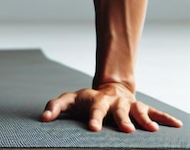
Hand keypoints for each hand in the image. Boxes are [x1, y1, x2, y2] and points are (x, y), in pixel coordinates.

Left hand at [41, 83, 183, 132]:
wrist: (108, 88)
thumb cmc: (85, 100)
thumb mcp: (69, 101)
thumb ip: (55, 107)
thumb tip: (43, 119)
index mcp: (94, 100)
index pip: (92, 108)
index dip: (93, 118)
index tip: (92, 129)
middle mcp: (112, 101)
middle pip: (116, 110)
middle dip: (121, 120)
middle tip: (125, 131)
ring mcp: (127, 104)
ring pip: (136, 110)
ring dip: (143, 120)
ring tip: (151, 130)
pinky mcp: (140, 107)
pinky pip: (153, 112)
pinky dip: (164, 118)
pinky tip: (176, 125)